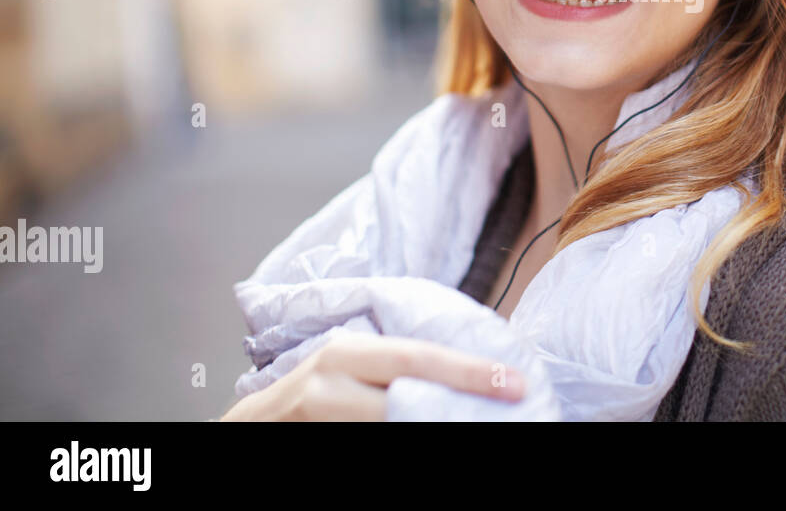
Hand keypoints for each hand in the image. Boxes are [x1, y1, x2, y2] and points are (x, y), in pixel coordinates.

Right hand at [219, 331, 527, 420]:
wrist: (257, 425)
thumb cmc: (314, 389)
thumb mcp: (351, 364)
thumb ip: (395, 363)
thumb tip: (470, 369)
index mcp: (347, 352)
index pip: (418, 356)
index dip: (470, 370)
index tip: (515, 382)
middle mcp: (330, 383)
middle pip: (408, 398)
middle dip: (461, 403)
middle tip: (509, 405)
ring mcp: (320, 417)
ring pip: (394, 426)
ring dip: (438, 426)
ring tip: (480, 422)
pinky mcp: (321, 445)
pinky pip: (377, 443)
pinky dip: (410, 436)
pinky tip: (438, 432)